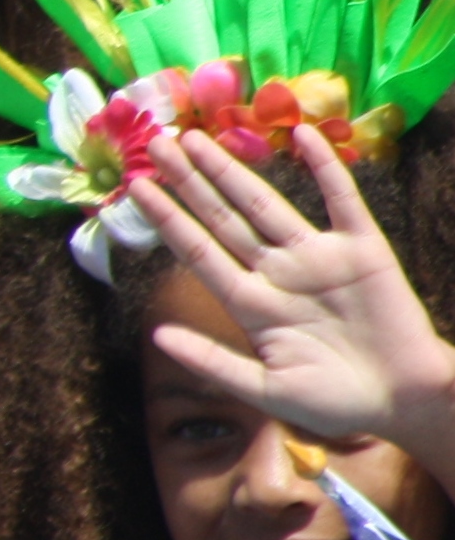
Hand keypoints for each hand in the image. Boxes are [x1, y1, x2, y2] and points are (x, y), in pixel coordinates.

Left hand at [131, 126, 454, 452]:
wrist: (404, 403)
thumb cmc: (335, 403)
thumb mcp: (266, 391)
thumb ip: (212, 362)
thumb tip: (156, 336)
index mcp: (251, 305)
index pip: (199, 253)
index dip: (169, 220)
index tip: (136, 189)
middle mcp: (277, 273)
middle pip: (223, 219)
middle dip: (190, 183)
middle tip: (157, 144)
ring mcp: (318, 257)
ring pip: (266, 204)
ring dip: (233, 171)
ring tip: (196, 139)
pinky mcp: (364, 249)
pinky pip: (341, 200)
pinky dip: (325, 168)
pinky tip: (302, 135)